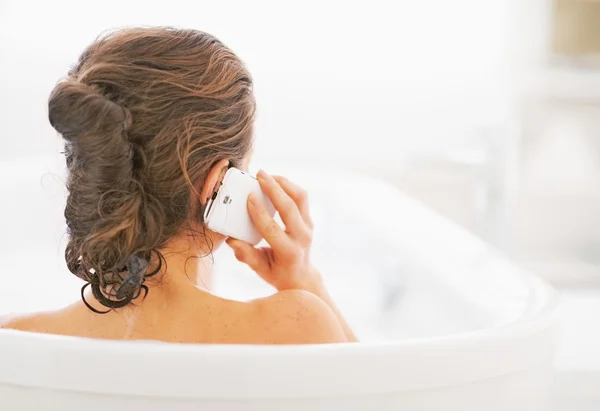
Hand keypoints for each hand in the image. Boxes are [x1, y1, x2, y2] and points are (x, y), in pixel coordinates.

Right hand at [226, 170, 321, 291]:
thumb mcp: (260, 269)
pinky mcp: (309, 219)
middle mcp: (302, 237)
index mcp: (288, 252)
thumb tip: (231, 240)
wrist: (301, 276)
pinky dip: (289, 186)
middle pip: (290, 208)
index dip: (259, 212)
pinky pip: (302, 198)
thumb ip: (246, 256)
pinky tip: (275, 182)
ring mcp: (308, 226)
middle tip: (259, 175)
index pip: (272, 229)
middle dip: (274, 188)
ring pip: (300, 198)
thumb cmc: (277, 273)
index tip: (249, 196)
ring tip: (266, 176)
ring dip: (284, 183)